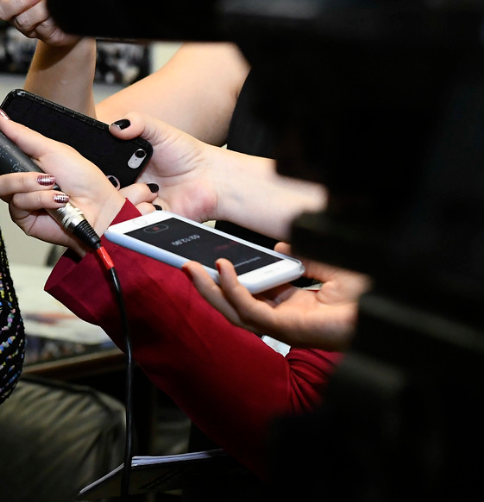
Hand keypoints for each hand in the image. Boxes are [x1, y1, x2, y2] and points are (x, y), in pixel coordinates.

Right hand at [0, 0, 77, 47]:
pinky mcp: (42, 31)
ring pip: (22, 19)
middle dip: (17, 0)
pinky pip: (41, 28)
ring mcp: (26, 20)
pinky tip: (56, 9)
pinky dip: (50, 17)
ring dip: (38, 7)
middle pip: (1, 8)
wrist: (77, 6)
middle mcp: (13, 4)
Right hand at [0, 112, 155, 254]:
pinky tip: (57, 200)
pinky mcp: (23, 219)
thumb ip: (22, 134)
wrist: (100, 207)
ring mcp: (19, 200)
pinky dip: (39, 198)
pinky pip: (18, 204)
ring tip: (52, 183)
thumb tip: (0, 116)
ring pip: (3, 187)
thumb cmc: (83, 178)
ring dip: (29, 182)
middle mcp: (16, 180)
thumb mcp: (52, 148)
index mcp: (21, 160)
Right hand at [107, 111, 220, 223]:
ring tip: (151, 188)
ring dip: (130, 198)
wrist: (212, 178)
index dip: (97, 169)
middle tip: (127, 177)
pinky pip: (135, 221)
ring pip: (117, 206)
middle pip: (104, 189)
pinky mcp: (147, 219)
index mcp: (123, 164)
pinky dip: (143, 212)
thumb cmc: (187, 155)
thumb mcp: (160, 131)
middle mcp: (126, 184)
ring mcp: (136, 202)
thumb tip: (115, 126)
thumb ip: (137, 121)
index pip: (99, 169)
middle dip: (111, 185)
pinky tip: (157, 200)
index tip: (103, 166)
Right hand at [183, 248, 369, 350]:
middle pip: (234, 307)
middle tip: (187, 266)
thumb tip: (279, 248)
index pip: (251, 296)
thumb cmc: (369, 295)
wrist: (389, 309)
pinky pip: (250, 310)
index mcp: (293, 308)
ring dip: (210, 291)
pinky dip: (234, 290)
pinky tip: (225, 271)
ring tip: (192, 270)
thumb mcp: (329, 264)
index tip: (213, 261)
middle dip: (207, 288)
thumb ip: (303, 255)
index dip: (230, 280)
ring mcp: (284, 327)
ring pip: (233, 313)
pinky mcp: (287, 329)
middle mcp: (285, 320)